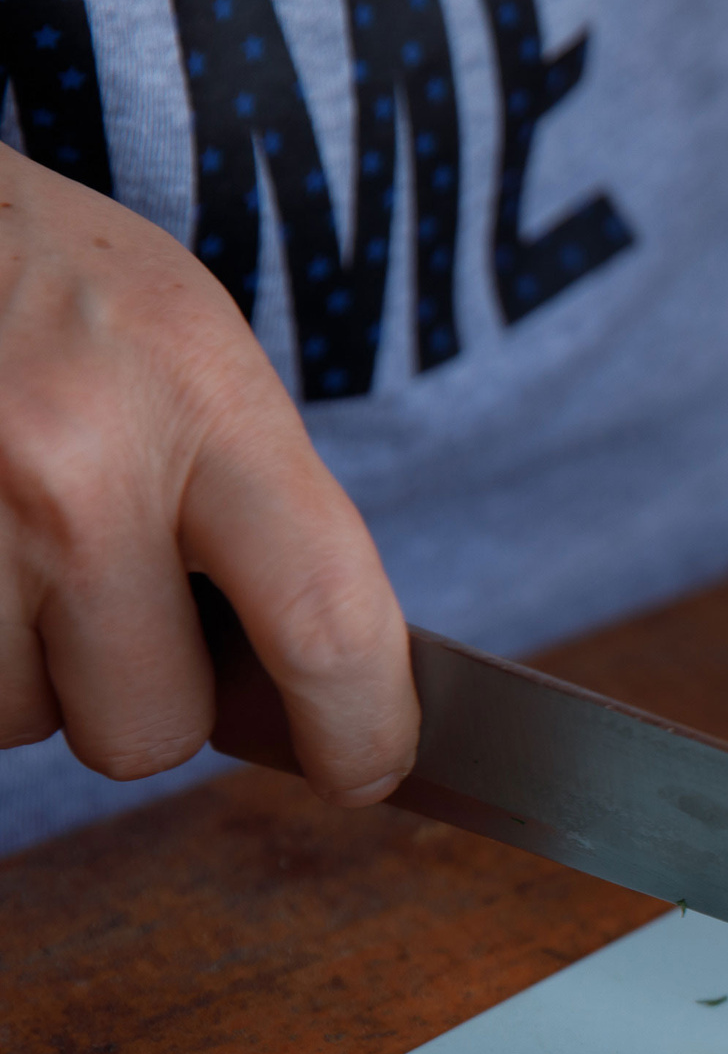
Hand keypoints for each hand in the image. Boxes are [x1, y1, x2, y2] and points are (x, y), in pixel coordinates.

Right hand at [0, 146, 414, 801]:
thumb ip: (261, 509)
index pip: (327, 624)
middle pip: (151, 726)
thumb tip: (319, 692)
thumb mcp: (193, 352)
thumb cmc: (50, 284)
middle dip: (144, 698)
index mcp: (199, 397)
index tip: (366, 769)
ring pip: (25, 722)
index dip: (362, 730)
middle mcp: (74, 466)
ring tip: (13, 548)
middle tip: (117, 602)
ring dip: (29, 672)